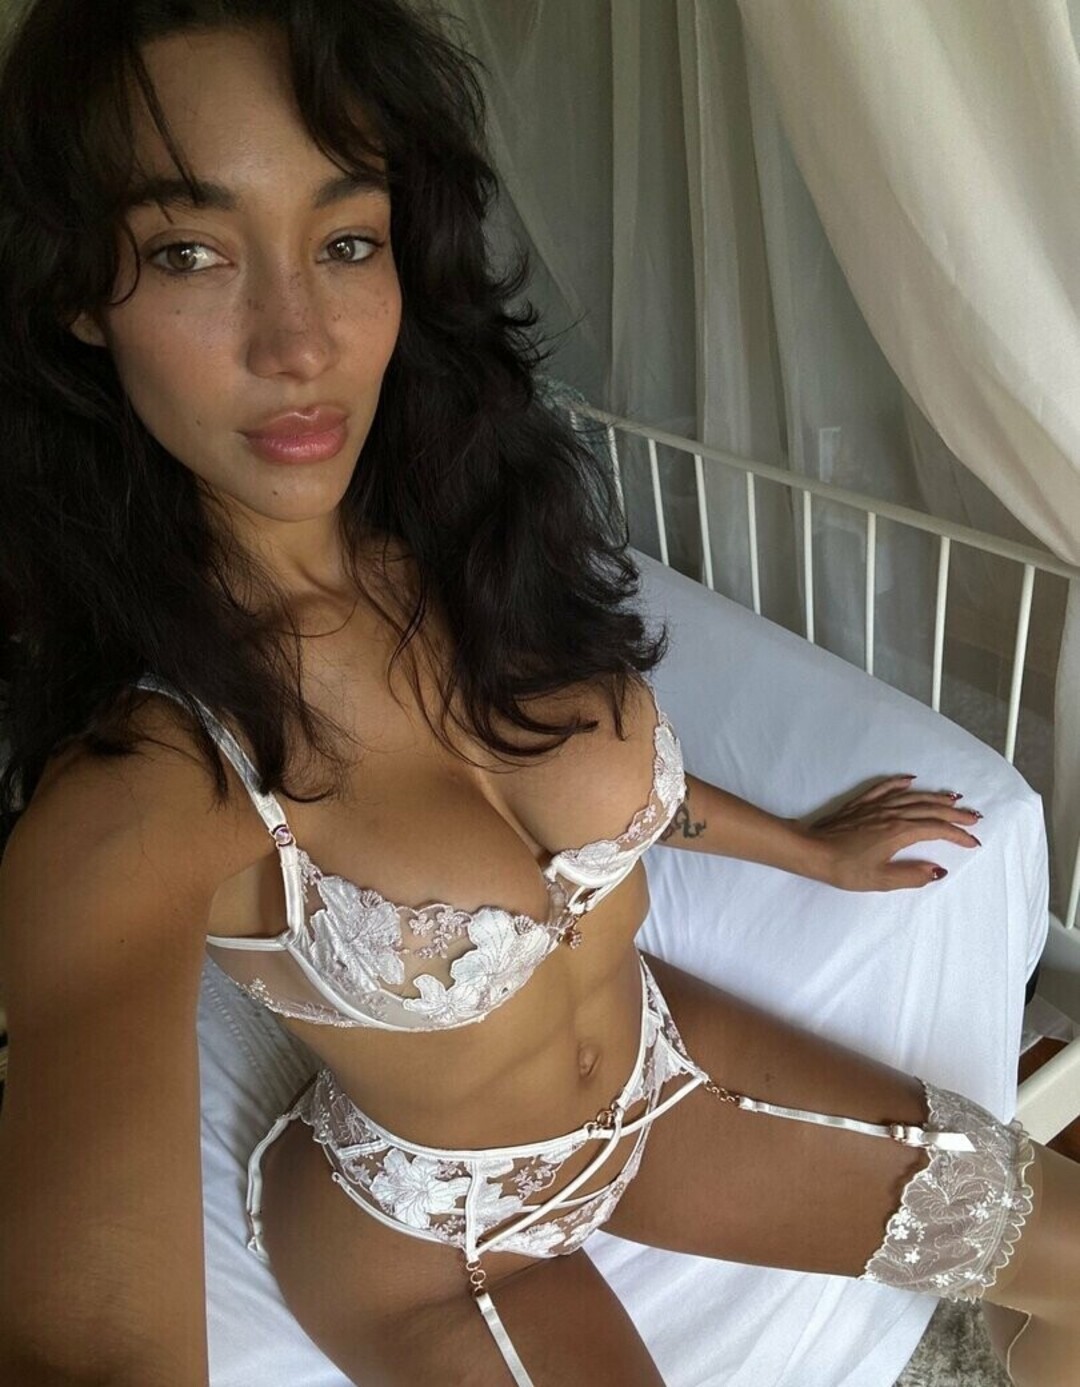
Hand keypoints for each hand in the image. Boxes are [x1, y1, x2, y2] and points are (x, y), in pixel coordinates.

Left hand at [798, 775, 981, 890]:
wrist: (810, 850)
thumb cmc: (843, 867)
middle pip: (929, 809)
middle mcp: (891, 814)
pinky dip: (900, 782)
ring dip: (934, 797)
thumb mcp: (879, 880)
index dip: (957, 835)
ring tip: (953, 799)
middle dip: (954, 814)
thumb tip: (938, 870)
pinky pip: (885, 788)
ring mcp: (876, 806)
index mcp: (899, 832)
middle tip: (974, 818)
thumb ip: (911, 876)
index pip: (936, 830)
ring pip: (912, 797)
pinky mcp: (861, 804)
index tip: (973, 842)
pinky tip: (910, 779)